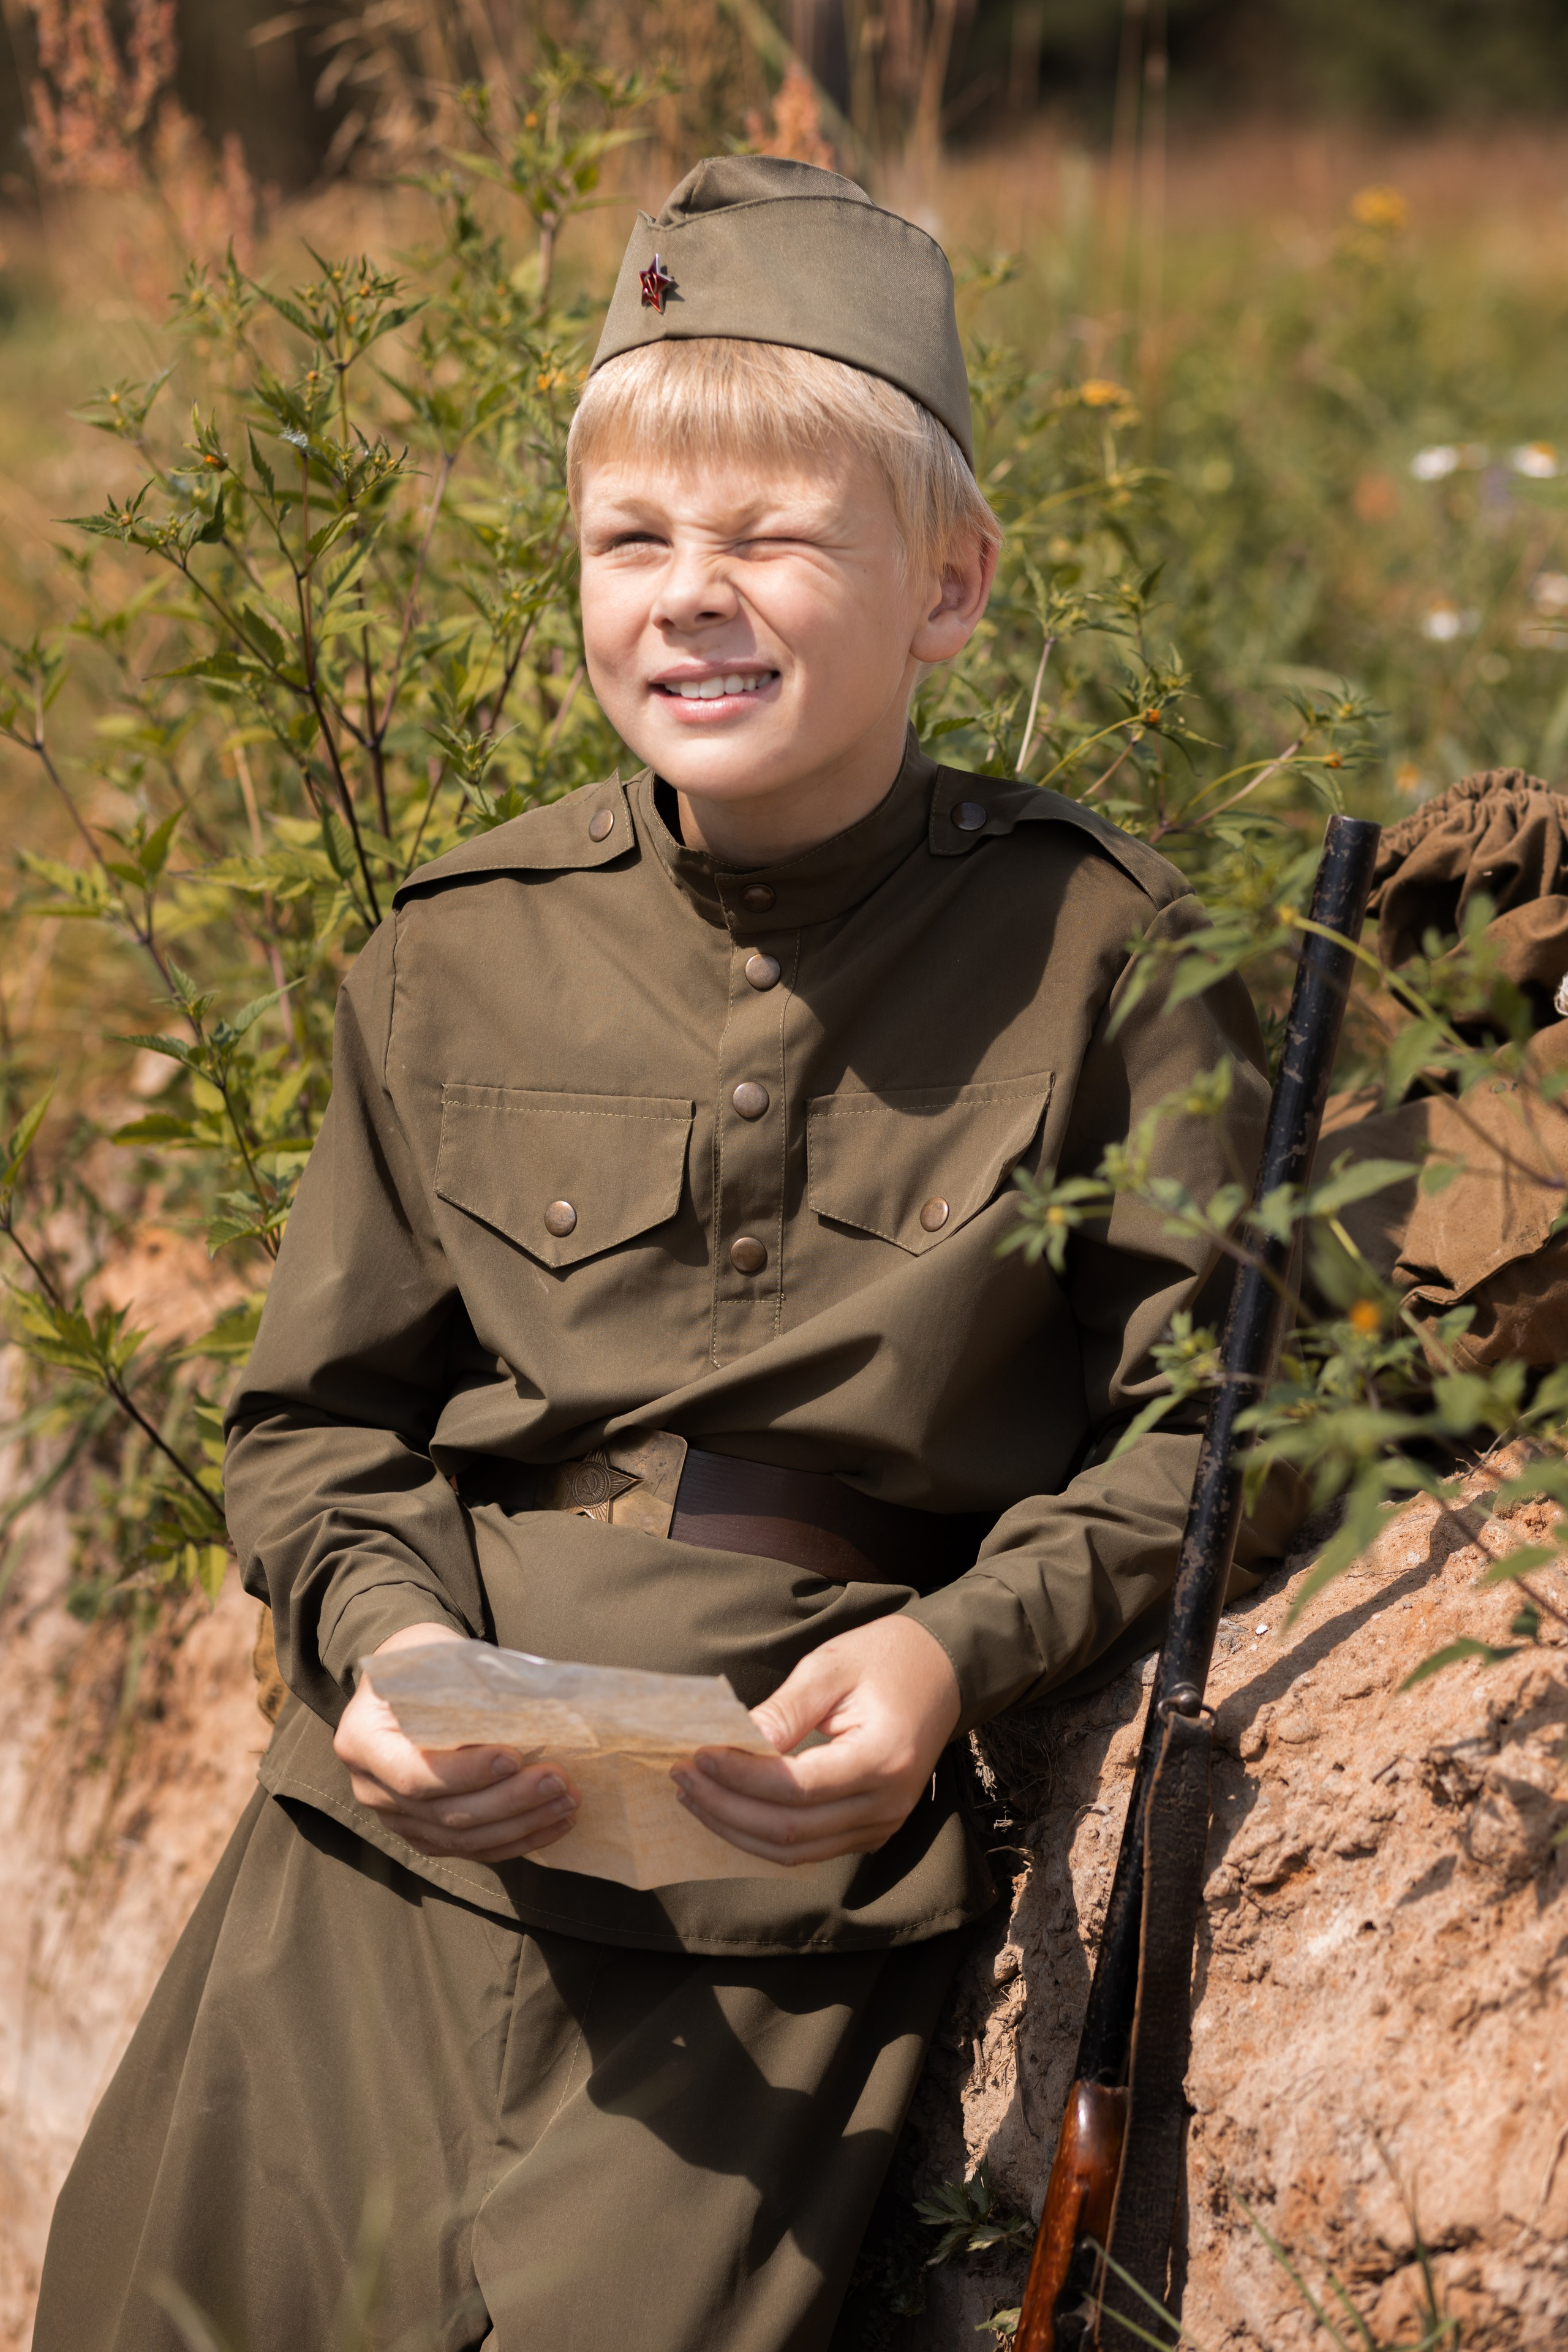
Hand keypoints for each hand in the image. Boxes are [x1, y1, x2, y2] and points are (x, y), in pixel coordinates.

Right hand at [333, 1624, 579, 1861]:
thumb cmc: (428, 1660)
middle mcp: (370, 1788)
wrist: (408, 1678)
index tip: (515, 1757)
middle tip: (559, 1782)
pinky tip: (554, 1823)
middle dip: (509, 1802)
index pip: (414, 1775)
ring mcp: (394, 1818)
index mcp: (362, 1740)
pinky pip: (470, 1848)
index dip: (466, 1774)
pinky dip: (515, 1839)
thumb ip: (468, 1691)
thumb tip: (535, 1714)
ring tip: (566, 1802)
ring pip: (461, 1839)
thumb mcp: (437, 1660)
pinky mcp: (422, 1833)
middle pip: (444, 1813)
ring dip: (521, 1825)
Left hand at [671, 1613, 960, 1865]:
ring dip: (737, 1829)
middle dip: (726, 1807)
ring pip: (795, 1852)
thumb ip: (783, 1712)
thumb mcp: (831, 1667)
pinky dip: (763, 1836)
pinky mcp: (872, 1830)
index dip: (738, 1777)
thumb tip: (729, 1743)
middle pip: (789, 1831)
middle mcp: (886, 1805)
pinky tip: (730, 1809)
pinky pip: (810, 1849)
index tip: (695, 1754)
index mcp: (881, 1758)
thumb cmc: (887, 1658)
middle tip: (681, 1775)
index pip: (794, 1788)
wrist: (944, 1670)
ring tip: (694, 1795)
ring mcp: (882, 1824)